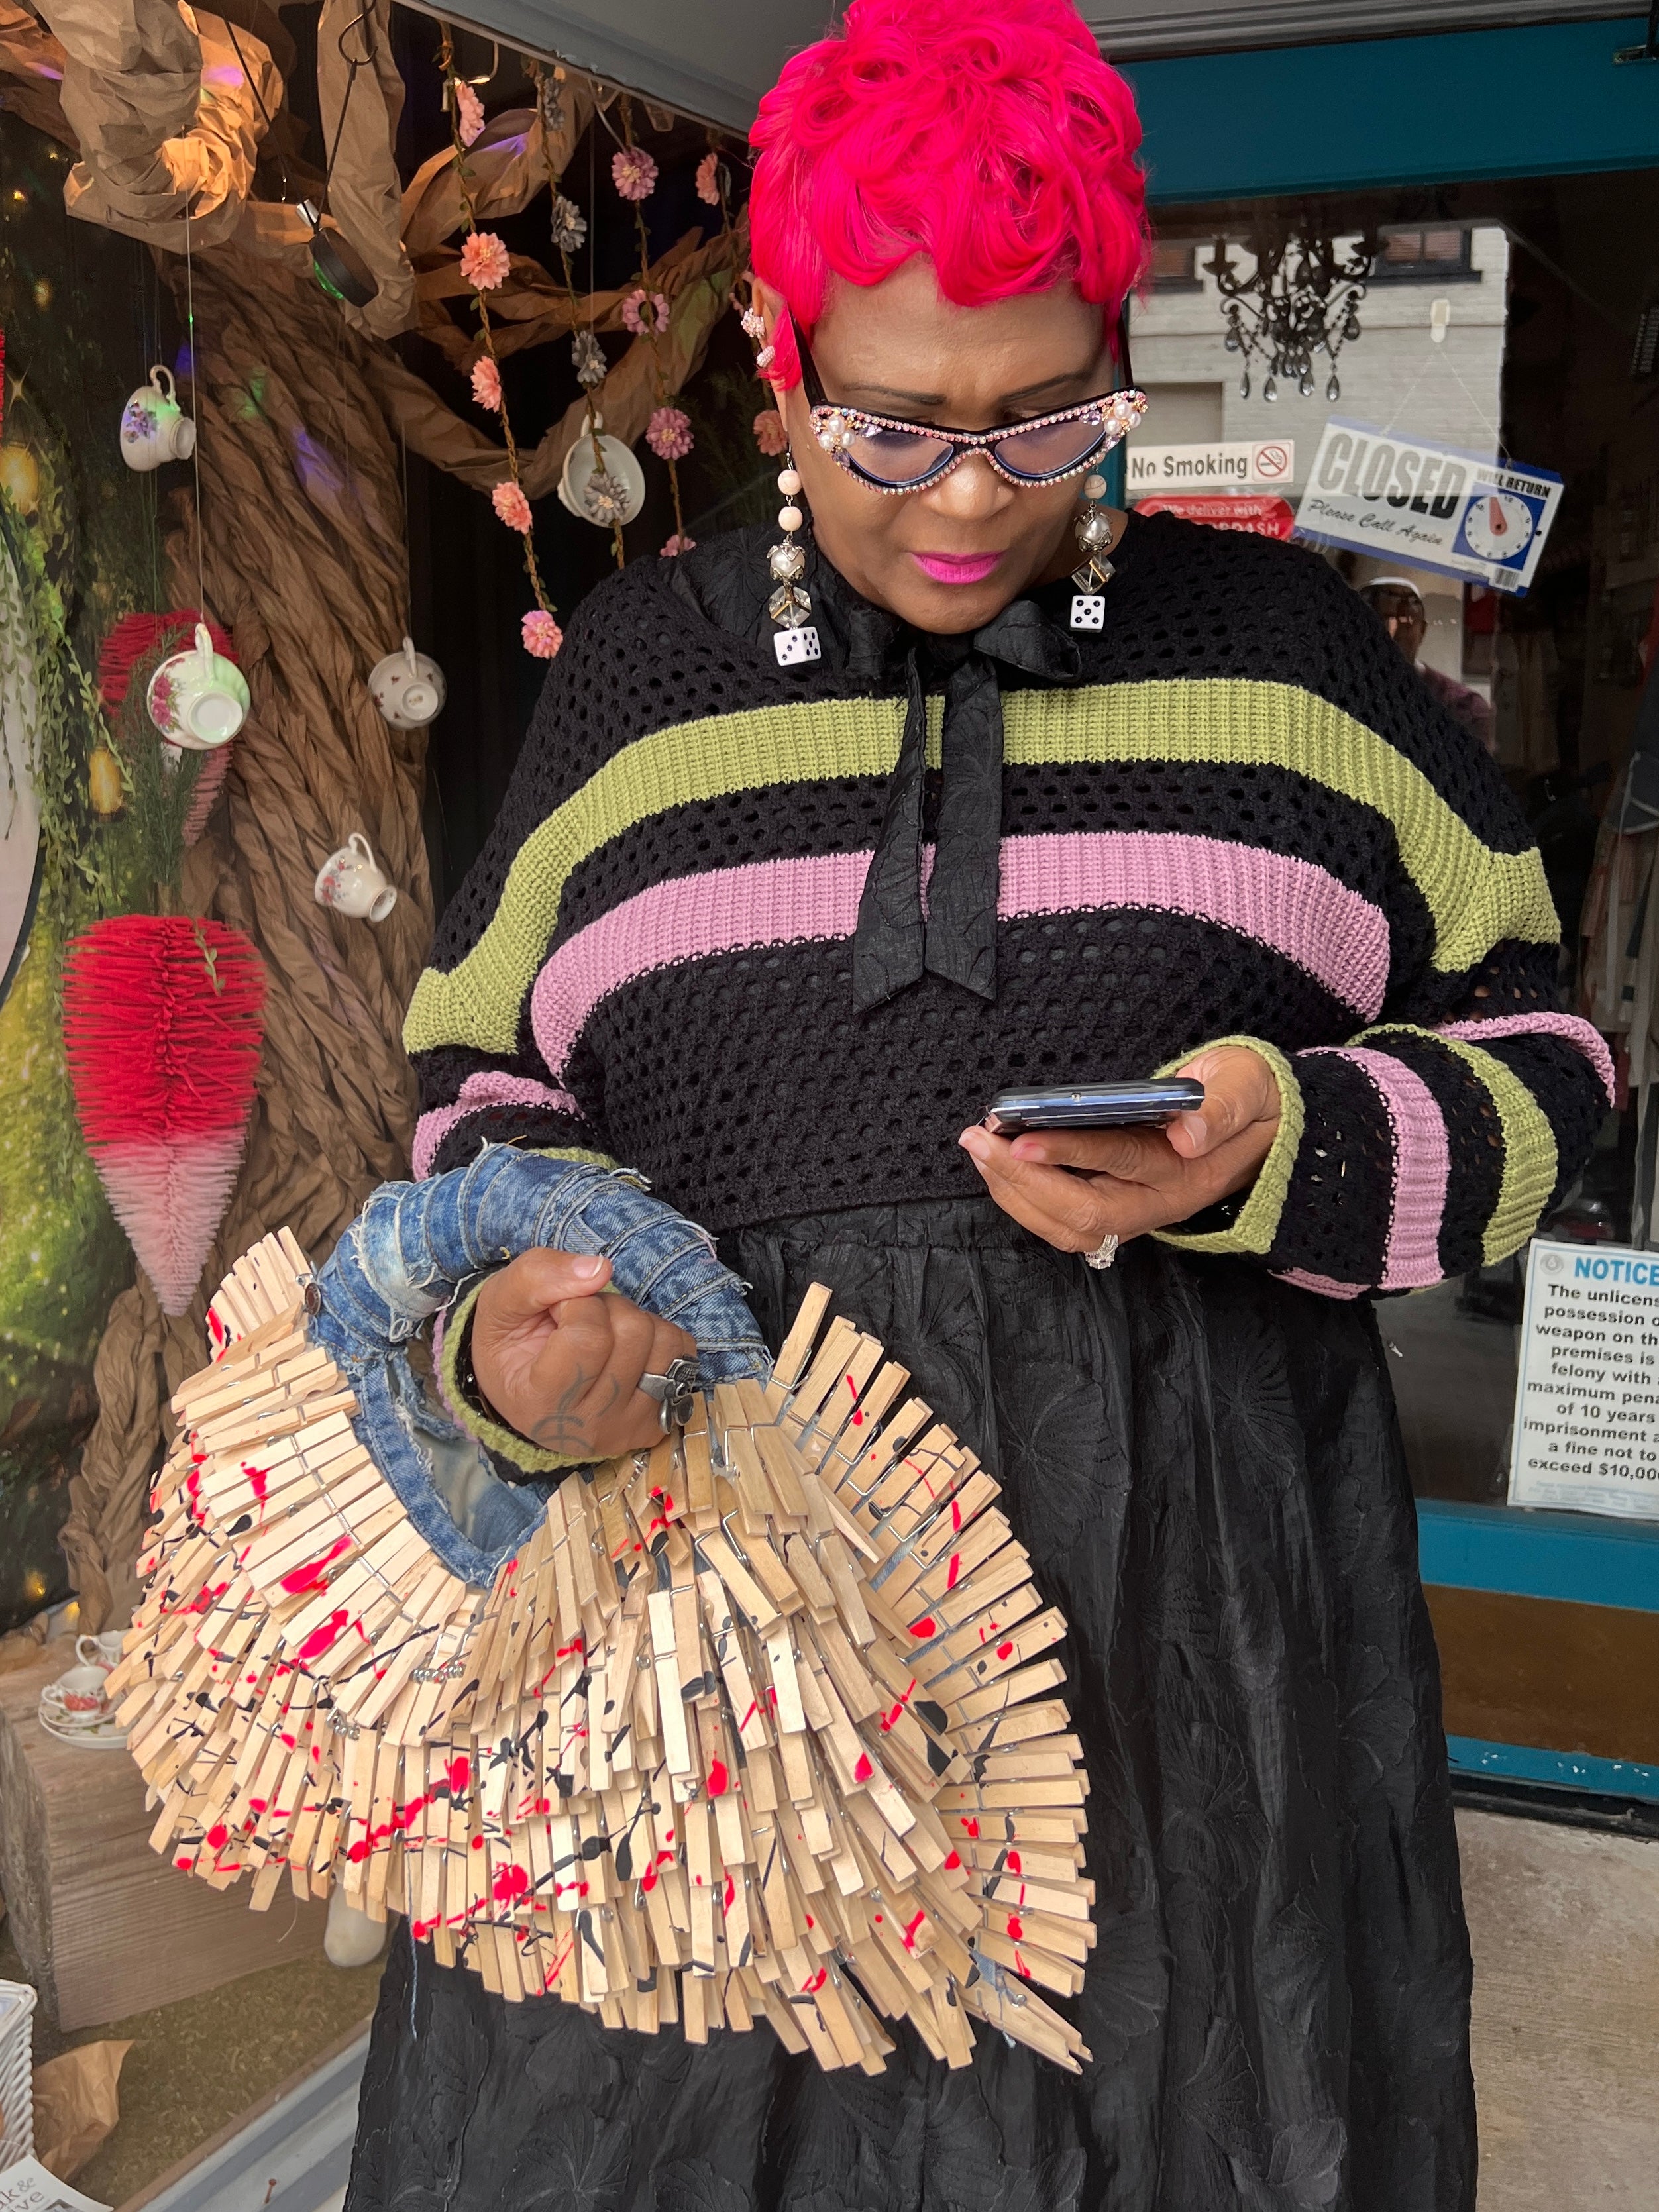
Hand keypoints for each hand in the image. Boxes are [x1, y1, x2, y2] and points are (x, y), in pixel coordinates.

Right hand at [469, 1251, 695, 1459]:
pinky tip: (627, 1349)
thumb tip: (601, 1269)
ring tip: (604, 1335)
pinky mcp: (657, 1422)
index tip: (557, 1311)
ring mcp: (628, 1429)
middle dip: (607, 1308)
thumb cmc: (510, 1343)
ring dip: (636, 1321)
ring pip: (664, 1342)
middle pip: (632, 1334)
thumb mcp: (501, 1301)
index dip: (577, 1303)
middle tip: (579, 1322)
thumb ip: (539, 1277)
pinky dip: (658, 1336)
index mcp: (542, 1405)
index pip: (587, 1337)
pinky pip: (683, 1355)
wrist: (523, 1386)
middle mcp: (589, 1428)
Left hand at [958, 1045, 1280, 1255]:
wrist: (1262, 1133)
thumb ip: (1224, 1106)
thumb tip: (1190, 1133)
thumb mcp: (1249, 1086)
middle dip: (1023, 1178)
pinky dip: (1025, 1198)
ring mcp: (1137, 1213)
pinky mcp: (1119, 1212)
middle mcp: (1159, 1202)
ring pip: (1068, 1226)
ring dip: (1016, 1193)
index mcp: (1190, 1170)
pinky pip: (1064, 1222)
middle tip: (979, 1139)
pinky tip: (999, 1167)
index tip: (1022, 1136)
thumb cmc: (1248, 1099)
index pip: (1123, 1161)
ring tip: (980, 1150)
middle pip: (1083, 1211)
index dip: (1071, 1153)